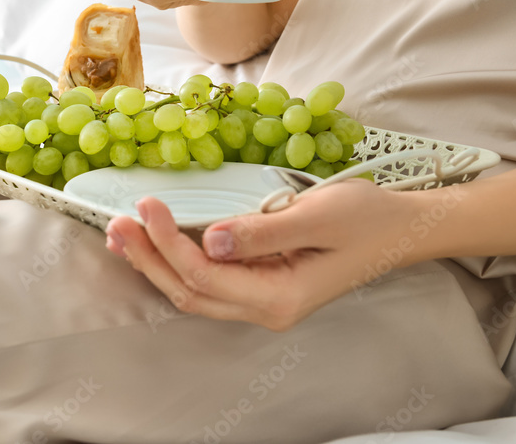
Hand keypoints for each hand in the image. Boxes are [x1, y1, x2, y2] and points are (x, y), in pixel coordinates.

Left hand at [104, 181, 421, 330]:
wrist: (400, 230)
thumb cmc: (365, 218)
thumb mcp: (317, 216)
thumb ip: (261, 231)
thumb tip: (210, 240)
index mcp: (279, 297)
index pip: (205, 274)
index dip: (168, 241)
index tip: (147, 205)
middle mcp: (266, 309)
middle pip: (190, 291)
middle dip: (148, 258)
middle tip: (116, 223)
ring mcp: (263, 301)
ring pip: (195, 291)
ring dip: (156, 262)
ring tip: (122, 234)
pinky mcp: (263, 285)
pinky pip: (209, 281)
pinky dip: (177, 261)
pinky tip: (157, 243)